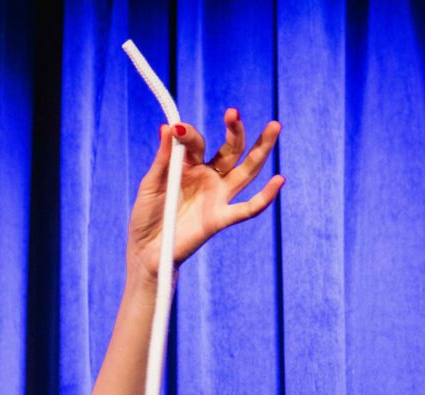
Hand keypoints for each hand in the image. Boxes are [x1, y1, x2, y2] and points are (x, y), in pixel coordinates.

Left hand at [127, 108, 282, 282]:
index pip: (198, 143)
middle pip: (231, 149)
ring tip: (275, 125)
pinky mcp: (220, 219)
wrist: (145, 251)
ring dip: (261, 149)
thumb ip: (164, 158)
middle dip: (235, 130)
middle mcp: (208, 177)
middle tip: (234, 113)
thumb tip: (169, 126)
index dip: (189, 135)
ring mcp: (217, 197)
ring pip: (246, 171)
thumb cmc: (146, 215)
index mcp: (190, 165)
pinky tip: (279, 180)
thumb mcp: (151, 184)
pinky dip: (265, 197)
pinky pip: (247, 209)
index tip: (177, 129)